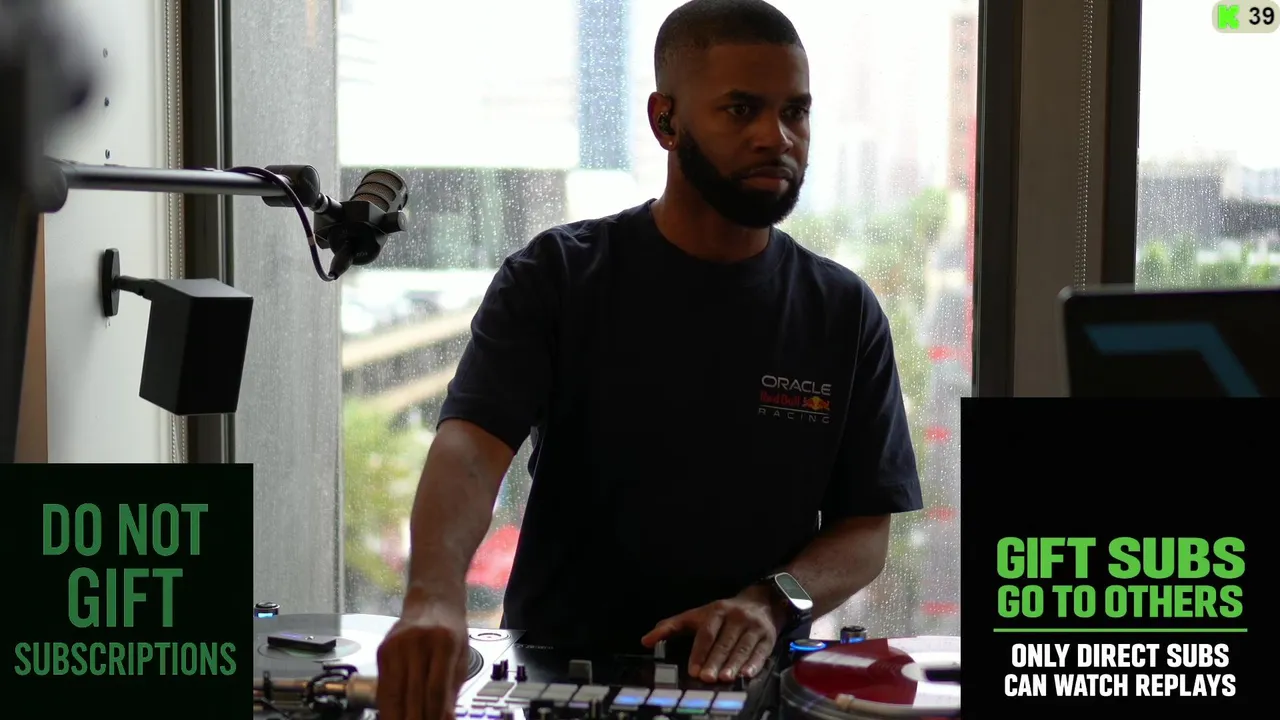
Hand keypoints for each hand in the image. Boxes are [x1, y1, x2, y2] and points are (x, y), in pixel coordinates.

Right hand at [376, 597, 469, 719]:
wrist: (433, 600)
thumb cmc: (450, 630)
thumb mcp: (460, 657)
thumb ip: (452, 690)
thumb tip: (444, 719)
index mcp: (444, 643)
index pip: (436, 690)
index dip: (434, 716)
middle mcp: (418, 642)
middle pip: (413, 694)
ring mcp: (397, 645)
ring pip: (394, 693)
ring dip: (399, 716)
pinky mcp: (383, 650)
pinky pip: (384, 686)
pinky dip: (388, 706)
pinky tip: (394, 715)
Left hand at [641, 588, 782, 682]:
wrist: (761, 602)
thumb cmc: (723, 614)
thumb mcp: (697, 615)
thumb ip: (672, 627)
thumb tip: (645, 641)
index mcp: (717, 611)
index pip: (706, 633)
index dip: (699, 652)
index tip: (693, 669)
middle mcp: (736, 617)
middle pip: (724, 642)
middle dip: (715, 661)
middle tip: (707, 678)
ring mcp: (753, 627)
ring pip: (742, 647)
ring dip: (734, 664)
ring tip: (725, 679)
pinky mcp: (768, 637)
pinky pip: (761, 651)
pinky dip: (754, 663)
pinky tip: (747, 674)